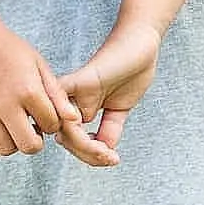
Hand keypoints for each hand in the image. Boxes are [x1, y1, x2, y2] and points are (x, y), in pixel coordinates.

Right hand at [0, 17, 116, 166]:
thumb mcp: (38, 65)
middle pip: (29, 146)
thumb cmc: (8, 48)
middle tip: (31, 126)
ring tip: (12, 126)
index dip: (52, 122)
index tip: (44, 112)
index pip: (51, 126)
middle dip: (36, 140)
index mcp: (28, 91)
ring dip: (13, 143)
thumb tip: (73, 119)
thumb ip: (56, 94)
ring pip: (5, 149)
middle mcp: (5, 104)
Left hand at [55, 15, 163, 153]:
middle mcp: (73, 100)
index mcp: (80, 108)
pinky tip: (86, 131)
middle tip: (109, 157)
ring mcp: (75, 90)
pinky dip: (67, 117)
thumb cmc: (131, 71)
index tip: (111, 160)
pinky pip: (62, 97)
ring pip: (64, 125)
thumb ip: (110, 129)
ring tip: (106, 151)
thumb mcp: (120, 109)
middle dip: (86, 153)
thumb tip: (104, 153)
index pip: (72, 140)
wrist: (141, 44)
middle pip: (65, 136)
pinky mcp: (81, 79)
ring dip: (84, 144)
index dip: (88, 155)